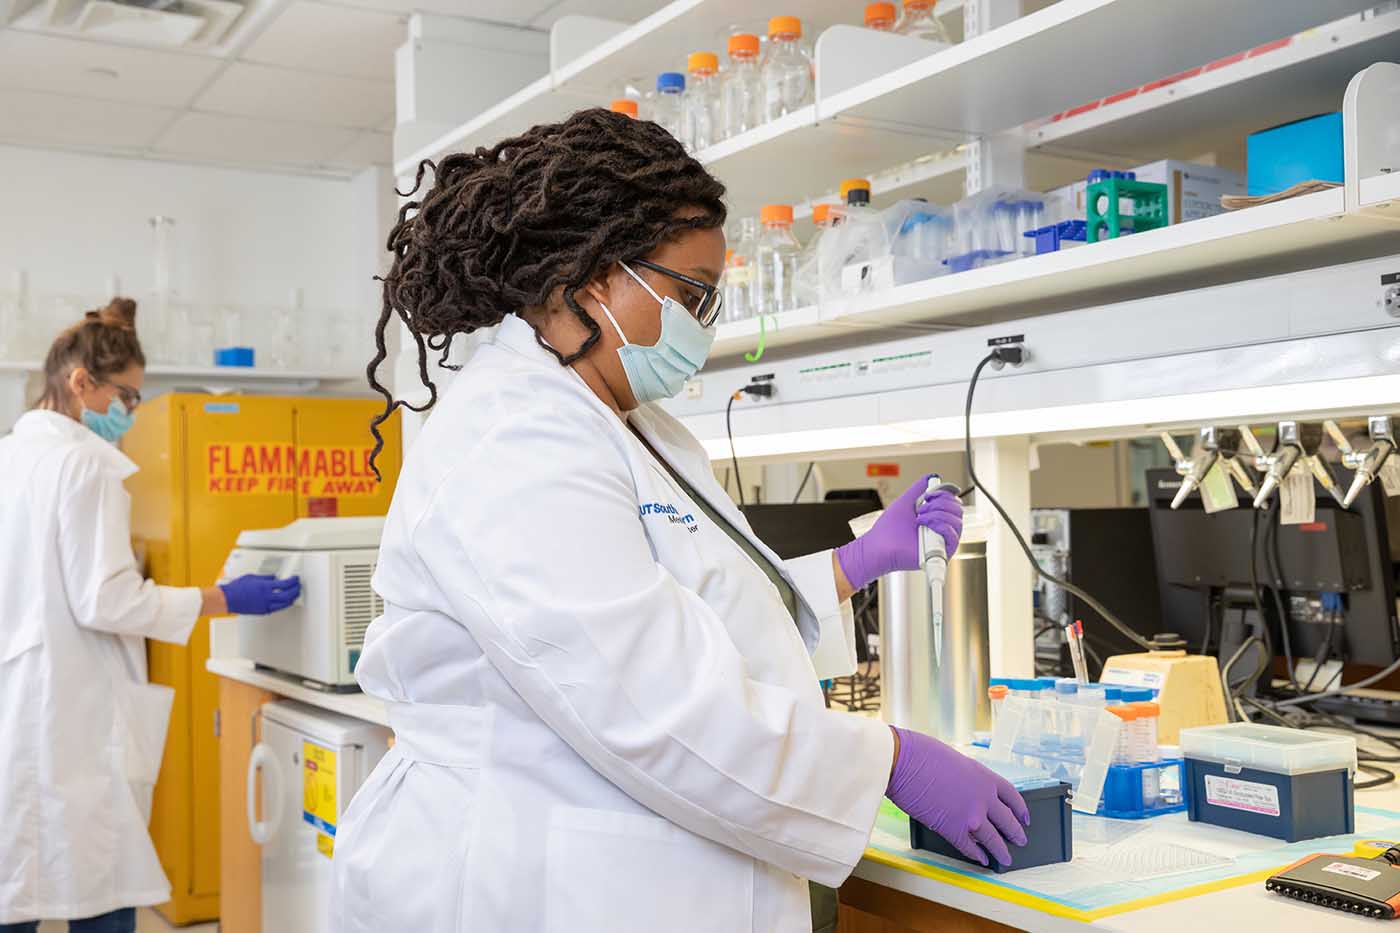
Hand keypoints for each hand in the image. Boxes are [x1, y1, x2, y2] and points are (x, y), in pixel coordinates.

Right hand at [219, 574, 301, 614]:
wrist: (227, 599)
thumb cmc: (236, 588)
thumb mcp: (253, 577)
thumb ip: (266, 578)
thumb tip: (275, 578)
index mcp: (264, 586)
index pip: (285, 584)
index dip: (293, 581)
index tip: (295, 579)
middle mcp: (266, 597)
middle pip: (288, 595)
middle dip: (296, 590)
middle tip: (298, 586)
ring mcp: (265, 605)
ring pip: (284, 604)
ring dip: (292, 598)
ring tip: (294, 594)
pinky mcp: (262, 611)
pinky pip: (277, 608)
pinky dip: (283, 604)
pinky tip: (285, 602)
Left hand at [834, 476, 962, 589]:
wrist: (879, 545)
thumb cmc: (889, 529)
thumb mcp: (906, 502)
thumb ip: (919, 488)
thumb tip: (931, 476)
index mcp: (936, 518)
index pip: (953, 503)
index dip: (945, 494)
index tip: (929, 493)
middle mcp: (942, 530)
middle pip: (958, 510)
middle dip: (940, 503)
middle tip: (921, 507)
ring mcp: (942, 541)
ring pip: (956, 521)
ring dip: (937, 514)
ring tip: (919, 517)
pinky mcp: (942, 553)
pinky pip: (952, 535)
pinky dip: (939, 525)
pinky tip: (923, 525)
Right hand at [886, 726, 1029, 867]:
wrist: (903, 762)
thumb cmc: (923, 754)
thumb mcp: (957, 762)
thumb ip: (969, 780)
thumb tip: (968, 793)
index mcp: (985, 777)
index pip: (1013, 797)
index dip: (1020, 810)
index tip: (1024, 818)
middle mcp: (984, 798)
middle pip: (1008, 821)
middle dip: (1015, 833)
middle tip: (1020, 840)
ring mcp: (971, 816)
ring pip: (994, 840)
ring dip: (1001, 851)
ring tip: (1005, 858)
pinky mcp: (953, 830)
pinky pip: (971, 848)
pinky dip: (977, 855)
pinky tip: (981, 859)